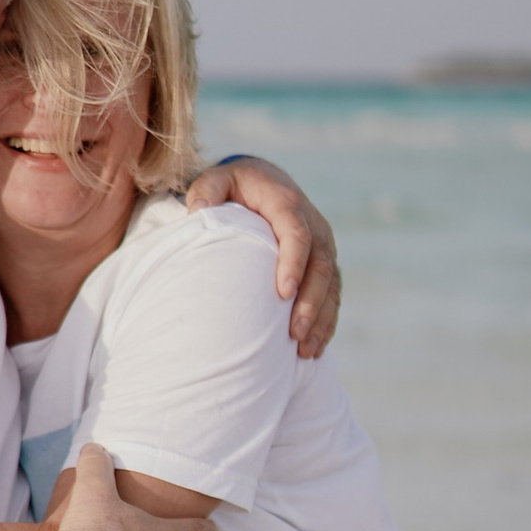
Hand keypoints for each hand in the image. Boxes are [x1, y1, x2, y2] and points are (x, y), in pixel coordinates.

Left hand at [185, 155, 340, 354]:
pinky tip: (314, 349)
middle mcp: (314, 225)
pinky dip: (326, 322)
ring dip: (321, 319)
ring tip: (305, 350)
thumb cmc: (235, 186)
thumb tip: (197, 211)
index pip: (297, 234)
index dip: (292, 263)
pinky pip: (333, 294)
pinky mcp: (325, 263)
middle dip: (310, 302)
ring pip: (331, 285)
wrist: (263, 181)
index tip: (283, 292)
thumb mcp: (217, 179)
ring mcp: (323, 246)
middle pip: (319, 266)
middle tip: (295, 333)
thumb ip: (206, 191)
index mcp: (288, 205)